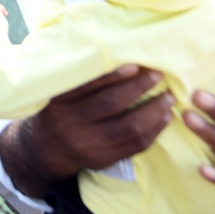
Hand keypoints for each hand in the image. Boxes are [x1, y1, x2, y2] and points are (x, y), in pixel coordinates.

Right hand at [0, 65, 171, 195]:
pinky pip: (135, 145)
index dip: (113, 75)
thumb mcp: (58, 92)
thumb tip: (118, 54)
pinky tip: (164, 118)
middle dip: (139, 88)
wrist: (46, 150)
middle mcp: (71, 124)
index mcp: (58, 102)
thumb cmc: (59, 110)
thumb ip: (80, 77)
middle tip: (158, 76)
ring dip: (153, 110)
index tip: (135, 65)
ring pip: (128, 127)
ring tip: (168, 98)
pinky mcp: (103, 159)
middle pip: (110, 104)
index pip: (88, 86)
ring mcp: (88, 145)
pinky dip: (154, 130)